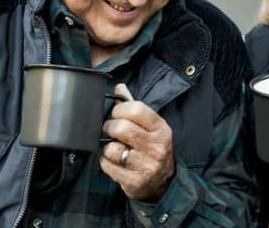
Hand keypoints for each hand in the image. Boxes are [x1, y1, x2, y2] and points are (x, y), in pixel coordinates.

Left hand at [100, 83, 175, 201]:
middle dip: (109, 127)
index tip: (116, 114)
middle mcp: (156, 147)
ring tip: (113, 147)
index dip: (119, 110)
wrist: (164, 181)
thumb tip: (119, 87)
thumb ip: (134, 106)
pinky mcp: (135, 182)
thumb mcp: (150, 126)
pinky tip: (113, 160)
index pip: (135, 109)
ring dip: (107, 147)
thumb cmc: (153, 148)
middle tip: (110, 130)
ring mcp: (147, 166)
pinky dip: (105, 161)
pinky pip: (107, 166)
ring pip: (111, 148)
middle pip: (121, 128)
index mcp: (161, 128)